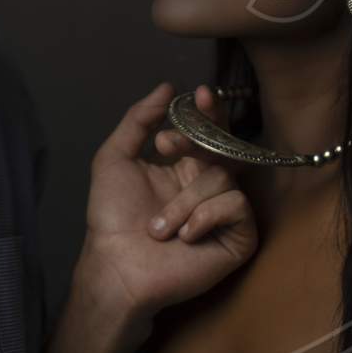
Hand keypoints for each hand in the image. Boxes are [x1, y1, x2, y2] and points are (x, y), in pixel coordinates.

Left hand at [75, 83, 257, 323]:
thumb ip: (138, 120)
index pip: (206, 131)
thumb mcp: (115, 158)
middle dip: (209, 131)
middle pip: (226, 145)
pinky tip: (186, 236)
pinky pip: (236, 205)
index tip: (195, 95)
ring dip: (184, 201)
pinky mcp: (239, 236)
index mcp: (184, 167)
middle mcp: (207, 186)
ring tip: (160, 228)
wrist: (118, 265)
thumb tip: (166, 87)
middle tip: (181, 131)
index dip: (207, 111)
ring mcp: (225, 211)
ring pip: (222, 177)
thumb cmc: (112, 217)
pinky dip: (206, 216)